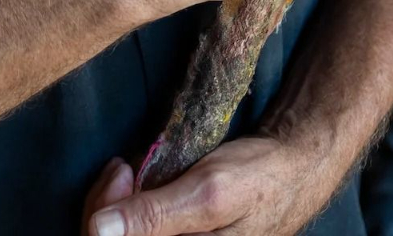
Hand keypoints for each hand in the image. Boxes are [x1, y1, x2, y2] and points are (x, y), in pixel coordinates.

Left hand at [84, 134, 330, 234]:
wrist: (293, 166)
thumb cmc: (258, 180)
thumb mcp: (207, 192)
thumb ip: (155, 216)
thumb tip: (99, 231)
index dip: (103, 213)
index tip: (122, 171)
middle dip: (107, 203)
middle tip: (125, 165)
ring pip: (119, 232)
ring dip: (116, 199)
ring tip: (133, 167)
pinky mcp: (174, 234)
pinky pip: (137, 226)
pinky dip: (129, 200)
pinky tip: (139, 177)